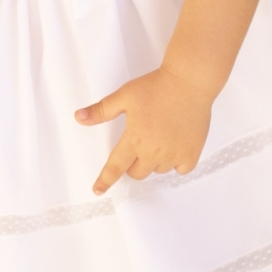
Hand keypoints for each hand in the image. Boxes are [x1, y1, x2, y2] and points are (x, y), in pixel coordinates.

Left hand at [75, 66, 212, 193]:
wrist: (189, 82)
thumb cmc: (156, 87)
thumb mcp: (124, 96)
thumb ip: (101, 110)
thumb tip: (79, 117)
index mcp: (135, 139)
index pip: (116, 167)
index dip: (105, 180)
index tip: (98, 190)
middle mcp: (154, 151)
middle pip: (137, 173)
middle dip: (132, 164)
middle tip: (138, 145)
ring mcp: (174, 154)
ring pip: (158, 170)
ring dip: (154, 162)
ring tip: (159, 138)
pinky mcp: (192, 152)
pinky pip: (181, 169)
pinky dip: (176, 163)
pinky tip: (175, 147)